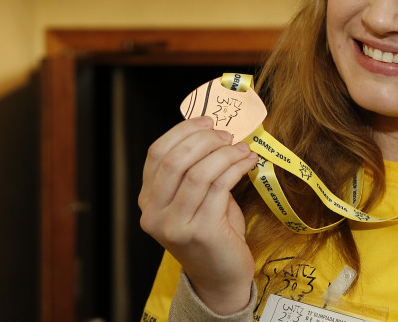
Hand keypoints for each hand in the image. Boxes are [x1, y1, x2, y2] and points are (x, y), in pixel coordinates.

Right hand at [139, 116, 259, 313]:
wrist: (220, 276)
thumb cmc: (213, 231)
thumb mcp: (195, 198)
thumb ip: (195, 169)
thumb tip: (215, 130)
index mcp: (149, 200)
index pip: (157, 154)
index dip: (183, 131)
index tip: (208, 121)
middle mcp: (155, 214)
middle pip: (175, 160)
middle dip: (205, 140)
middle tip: (228, 135)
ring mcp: (175, 225)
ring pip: (198, 172)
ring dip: (226, 153)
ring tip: (243, 149)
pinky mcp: (201, 232)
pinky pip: (219, 187)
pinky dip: (236, 168)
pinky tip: (248, 162)